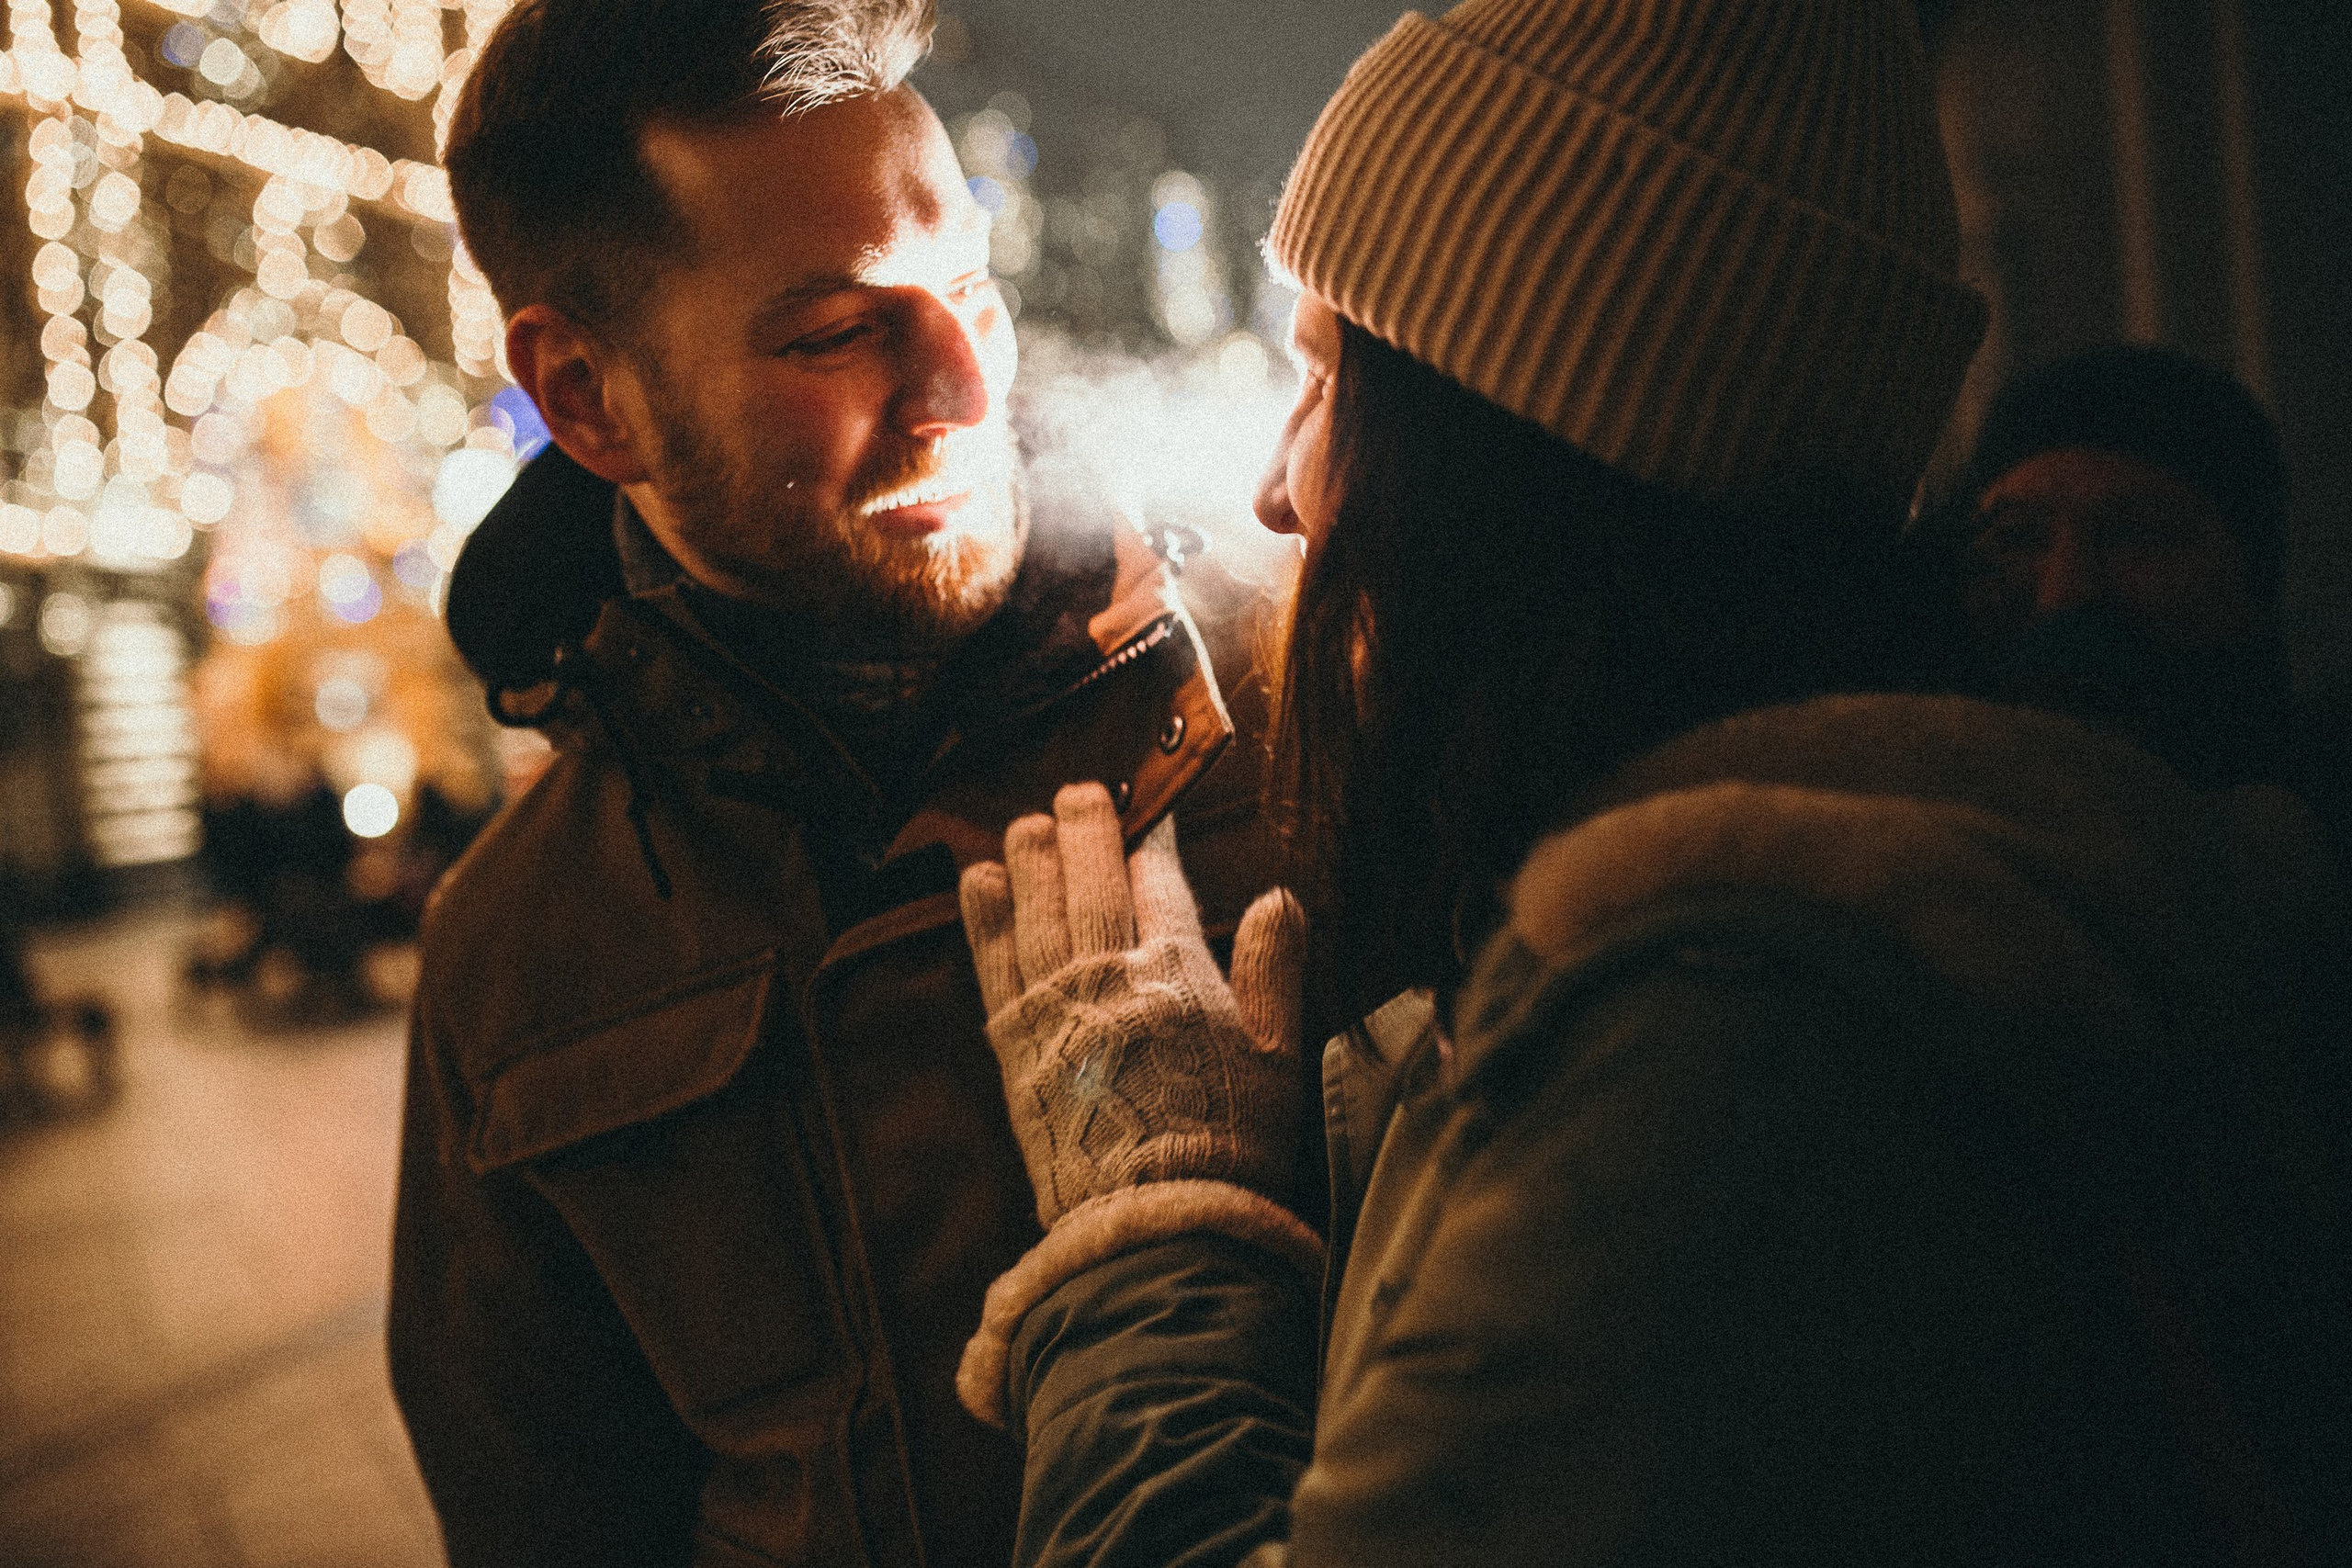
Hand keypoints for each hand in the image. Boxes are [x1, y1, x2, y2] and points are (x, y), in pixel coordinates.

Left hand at [960, 782, 1309, 1226]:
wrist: (1159, 1218)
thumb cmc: (1231, 1139)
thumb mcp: (1277, 1054)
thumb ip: (1275, 968)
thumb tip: (1279, 898)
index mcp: (1181, 972)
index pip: (1162, 883)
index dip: (1155, 844)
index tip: (1150, 820)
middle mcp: (1113, 975)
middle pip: (1094, 881)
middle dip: (1086, 830)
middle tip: (1079, 793)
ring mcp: (1057, 1005)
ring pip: (1039, 910)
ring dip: (1031, 859)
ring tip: (1026, 822)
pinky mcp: (1015, 1042)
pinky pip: (994, 963)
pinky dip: (985, 918)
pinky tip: (978, 879)